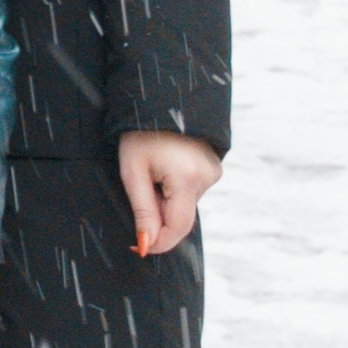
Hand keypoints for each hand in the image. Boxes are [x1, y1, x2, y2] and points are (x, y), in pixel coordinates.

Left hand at [116, 129, 223, 258]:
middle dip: (158, 217)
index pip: (179, 227)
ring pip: (185, 205)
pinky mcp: (213, 169)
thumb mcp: (133, 171)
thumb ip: (142, 210)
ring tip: (151, 174)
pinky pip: (191, 192)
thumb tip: (147, 243)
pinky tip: (163, 171)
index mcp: (188, 177)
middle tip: (138, 194)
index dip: (159, 241)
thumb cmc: (140, 134)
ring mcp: (214, 172)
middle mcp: (208, 177)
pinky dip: (174, 191)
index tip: (138, 247)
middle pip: (182, 217)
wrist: (159, 101)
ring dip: (165, 202)